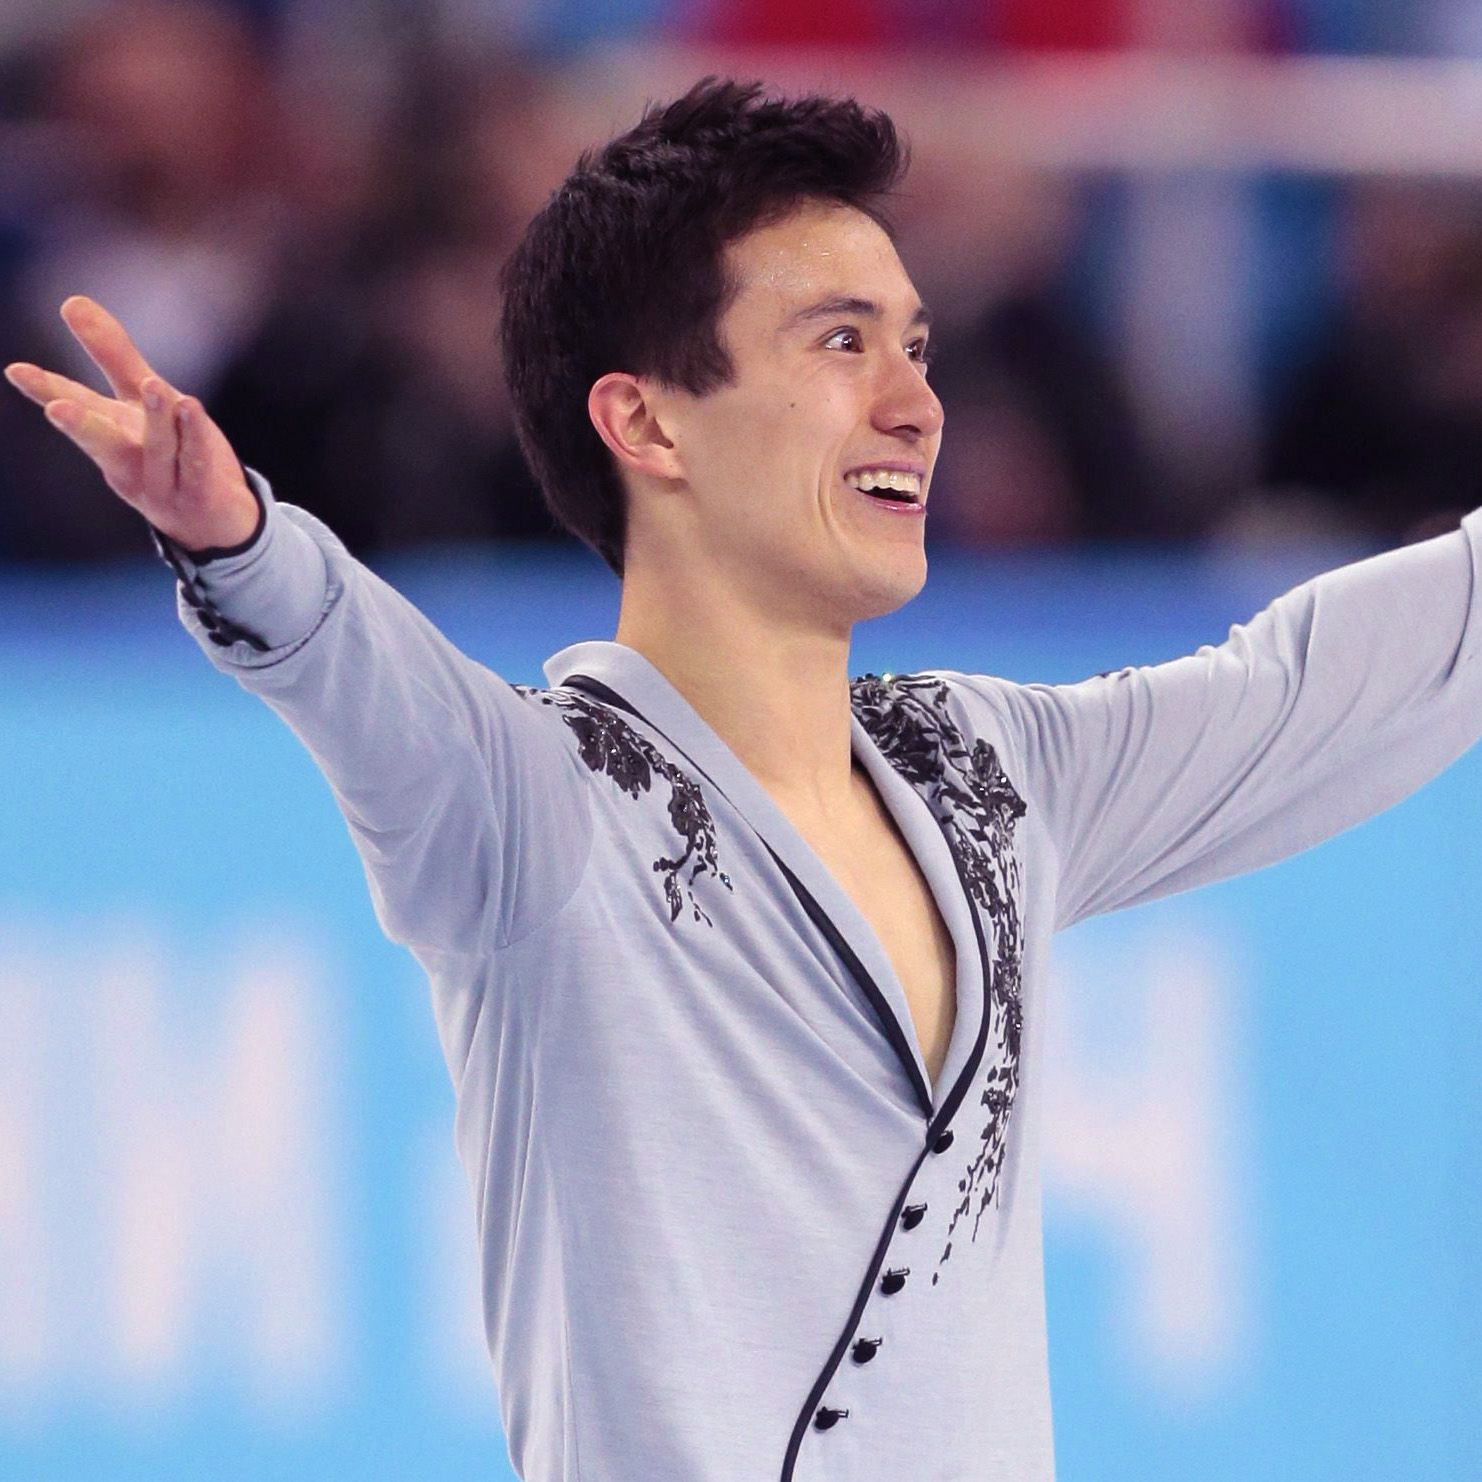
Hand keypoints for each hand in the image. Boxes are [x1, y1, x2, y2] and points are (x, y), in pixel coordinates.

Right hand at [4, 295, 260, 551]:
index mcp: (111, 436)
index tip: (16, 370)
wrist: (217, 521)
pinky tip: (193, 408)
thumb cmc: (170, 454)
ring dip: (157, 419)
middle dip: (80, 426)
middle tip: (56, 408)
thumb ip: (111, 355)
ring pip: (158, 449)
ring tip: (154, 385)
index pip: (77, 407)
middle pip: (101, 442)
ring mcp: (163, 485)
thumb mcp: (139, 402)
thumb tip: (70, 301)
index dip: (47, 390)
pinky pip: (197, 465)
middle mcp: (130, 463)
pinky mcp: (200, 497)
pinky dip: (195, 439)